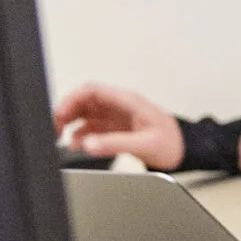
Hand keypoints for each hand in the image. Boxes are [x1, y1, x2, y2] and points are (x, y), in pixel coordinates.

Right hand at [54, 82, 184, 170]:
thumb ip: (115, 144)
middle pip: (84, 100)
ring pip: (85, 112)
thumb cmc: (170, 143)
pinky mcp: (115, 127)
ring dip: (71, 123)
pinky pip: (92, 126)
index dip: (72, 100)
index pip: (92, 90)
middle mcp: (119, 105)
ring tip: (62, 138)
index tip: (60, 116)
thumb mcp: (144, 144)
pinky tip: (78, 145)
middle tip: (56, 130)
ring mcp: (116, 116)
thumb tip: (88, 144)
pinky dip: (81, 134)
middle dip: (67, 112)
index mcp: (127, 101)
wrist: (184, 150)